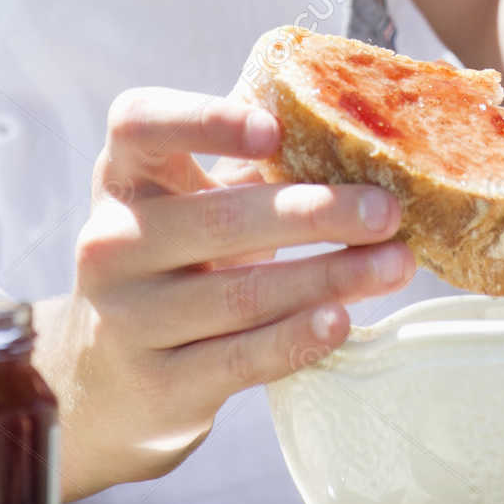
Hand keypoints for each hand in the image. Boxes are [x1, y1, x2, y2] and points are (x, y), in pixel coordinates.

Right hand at [32, 87, 415, 500]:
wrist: (110, 379)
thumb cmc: (176, 260)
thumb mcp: (189, 200)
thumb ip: (250, 159)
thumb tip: (356, 118)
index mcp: (123, 176)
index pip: (140, 124)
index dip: (206, 121)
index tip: (274, 131)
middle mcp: (111, 242)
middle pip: (218, 219)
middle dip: (317, 214)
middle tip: (388, 211)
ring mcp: (126, 317)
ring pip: (240, 294)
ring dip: (329, 277)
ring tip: (394, 265)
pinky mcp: (155, 384)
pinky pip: (238, 359)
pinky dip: (295, 339)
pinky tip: (341, 320)